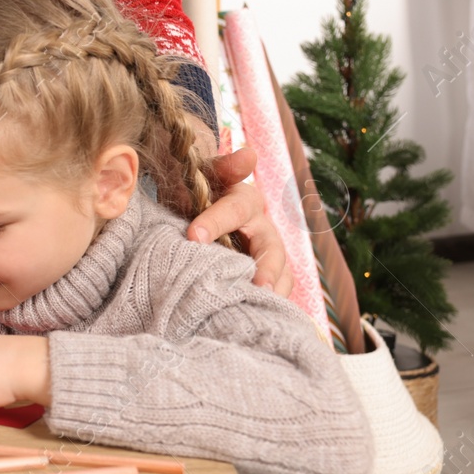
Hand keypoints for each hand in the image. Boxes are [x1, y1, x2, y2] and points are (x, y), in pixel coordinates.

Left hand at [186, 143, 292, 294]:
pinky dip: (273, 303)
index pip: (235, 209)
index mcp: (244, 199)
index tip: (193, 236)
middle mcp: (262, 226)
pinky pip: (277, 289)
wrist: (196, 206)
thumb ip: (222, 166)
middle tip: (256, 285)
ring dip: (274, 289)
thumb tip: (250, 155)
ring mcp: (268, 251)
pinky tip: (263, 317)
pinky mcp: (267, 273)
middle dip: (264, 267)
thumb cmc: (198, 191)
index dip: (216, 222)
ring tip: (265, 305)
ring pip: (281, 271)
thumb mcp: (202, 173)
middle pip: (271, 247)